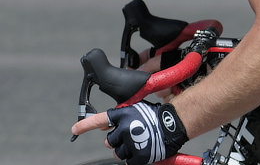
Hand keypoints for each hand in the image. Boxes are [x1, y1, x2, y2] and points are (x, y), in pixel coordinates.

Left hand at [72, 102, 187, 164]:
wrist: (174, 125)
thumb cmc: (156, 116)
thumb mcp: (137, 110)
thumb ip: (119, 117)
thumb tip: (102, 125)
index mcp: (124, 114)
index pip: (100, 119)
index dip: (85, 125)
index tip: (75, 130)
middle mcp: (125, 128)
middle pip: (109, 141)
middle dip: (116, 140)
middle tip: (129, 137)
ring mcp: (131, 143)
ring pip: (117, 153)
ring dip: (125, 150)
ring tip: (138, 142)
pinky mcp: (138, 156)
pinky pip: (127, 161)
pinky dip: (134, 158)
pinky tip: (142, 149)